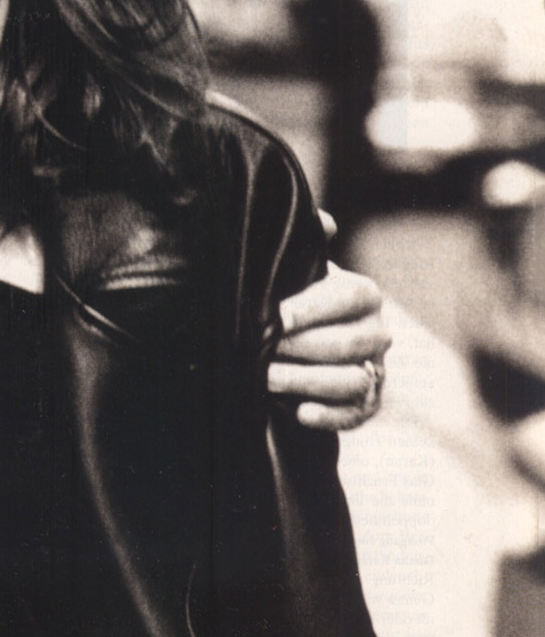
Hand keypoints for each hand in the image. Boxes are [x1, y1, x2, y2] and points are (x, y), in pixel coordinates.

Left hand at [267, 260, 390, 430]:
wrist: (302, 344)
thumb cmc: (298, 299)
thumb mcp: (301, 271)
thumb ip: (308, 244)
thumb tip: (322, 221)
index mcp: (364, 295)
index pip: (347, 299)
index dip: (311, 308)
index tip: (276, 315)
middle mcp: (378, 332)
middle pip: (346, 344)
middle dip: (300, 347)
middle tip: (260, 348)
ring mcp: (375, 370)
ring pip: (349, 381)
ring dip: (305, 381)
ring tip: (266, 377)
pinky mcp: (366, 405)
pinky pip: (353, 415)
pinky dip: (328, 416)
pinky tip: (299, 412)